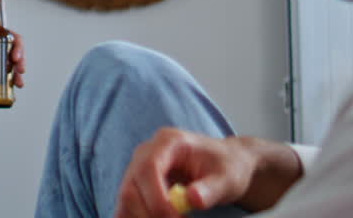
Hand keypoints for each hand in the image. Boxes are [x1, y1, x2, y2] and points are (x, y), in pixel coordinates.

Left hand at [0, 25, 26, 87]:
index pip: (12, 38)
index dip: (18, 47)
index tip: (15, 57)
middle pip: (16, 53)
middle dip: (21, 62)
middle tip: (20, 71)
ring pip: (12, 66)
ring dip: (17, 75)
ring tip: (19, 84)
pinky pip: (2, 77)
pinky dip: (8, 83)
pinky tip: (12, 91)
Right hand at [115, 129, 256, 217]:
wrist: (224, 164)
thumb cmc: (226, 166)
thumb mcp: (227, 178)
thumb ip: (210, 189)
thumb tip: (193, 199)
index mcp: (168, 142)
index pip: (148, 167)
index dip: (156, 197)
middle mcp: (146, 152)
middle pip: (130, 187)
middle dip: (149, 213)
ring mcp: (138, 168)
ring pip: (126, 199)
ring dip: (143, 217)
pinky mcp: (137, 184)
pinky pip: (127, 206)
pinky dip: (139, 217)